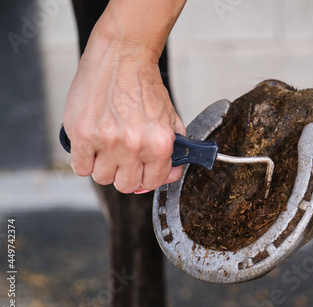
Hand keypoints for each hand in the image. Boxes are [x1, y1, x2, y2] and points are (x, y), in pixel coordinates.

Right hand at [63, 36, 184, 193]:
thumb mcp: (170, 117)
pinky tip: (91, 147)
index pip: (153, 182)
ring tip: (106, 148)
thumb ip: (174, 148)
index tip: (142, 172)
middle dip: (125, 174)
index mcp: (159, 143)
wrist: (122, 56)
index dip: (147, 178)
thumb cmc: (144, 85)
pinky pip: (80, 168)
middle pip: (126, 185)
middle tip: (123, 159)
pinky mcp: (82, 135)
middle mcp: (135, 145)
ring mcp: (107, 141)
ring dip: (104, 167)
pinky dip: (84, 161)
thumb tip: (170, 173)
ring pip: (103, 178)